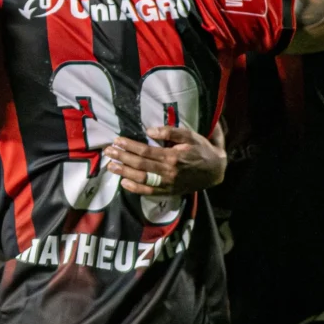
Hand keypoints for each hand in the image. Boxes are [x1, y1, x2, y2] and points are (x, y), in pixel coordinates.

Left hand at [104, 125, 225, 195]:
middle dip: (122, 157)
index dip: (129, 146)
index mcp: (173, 156)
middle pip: (140, 164)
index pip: (145, 151)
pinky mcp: (168, 191)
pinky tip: (124, 183)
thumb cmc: (201, 149)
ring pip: (141, 179)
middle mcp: (168, 172)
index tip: (117, 140)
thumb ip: (170, 132)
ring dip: (124, 172)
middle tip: (107, 152)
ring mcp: (168, 184)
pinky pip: (149, 192)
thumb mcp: (189, 135)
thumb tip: (150, 130)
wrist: (216, 170)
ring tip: (110, 166)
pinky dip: (135, 189)